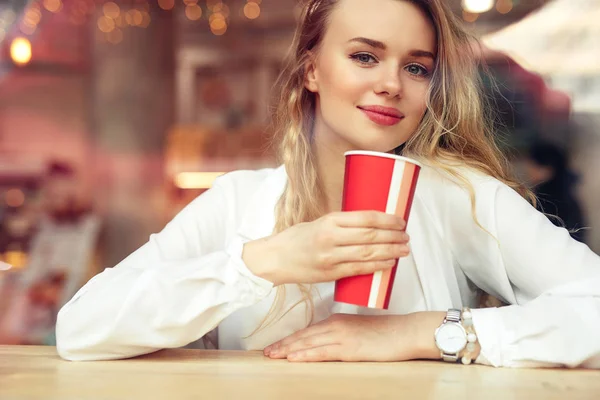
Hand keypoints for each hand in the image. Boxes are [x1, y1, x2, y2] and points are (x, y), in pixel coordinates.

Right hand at [243, 211, 409, 285]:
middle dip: (394, 237)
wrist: (275, 259)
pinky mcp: (330, 274)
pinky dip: (377, 266)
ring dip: (391, 252)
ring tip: (404, 250)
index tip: (400, 221)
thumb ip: (342, 225)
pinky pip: (359, 270)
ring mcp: (331, 258)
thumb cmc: (297, 238)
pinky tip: (389, 263)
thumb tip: (371, 225)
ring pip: (368, 254)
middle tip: (406, 236)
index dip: (388, 220)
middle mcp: (331, 238)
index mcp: (329, 221)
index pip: (366, 218)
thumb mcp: (319, 223)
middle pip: (371, 237)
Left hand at [263, 313, 441, 361]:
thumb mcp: (358, 329)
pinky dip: (305, 355)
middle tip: (266, 352)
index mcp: (336, 320)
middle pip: (303, 336)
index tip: (275, 345)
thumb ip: (341, 334)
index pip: (307, 331)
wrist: (405, 331)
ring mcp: (341, 337)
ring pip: (308, 343)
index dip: (289, 339)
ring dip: (288, 350)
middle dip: (283, 345)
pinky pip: (322, 352)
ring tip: (272, 356)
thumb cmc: (386, 332)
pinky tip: (294, 358)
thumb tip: (326, 343)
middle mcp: (335, 326)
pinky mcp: (349, 348)